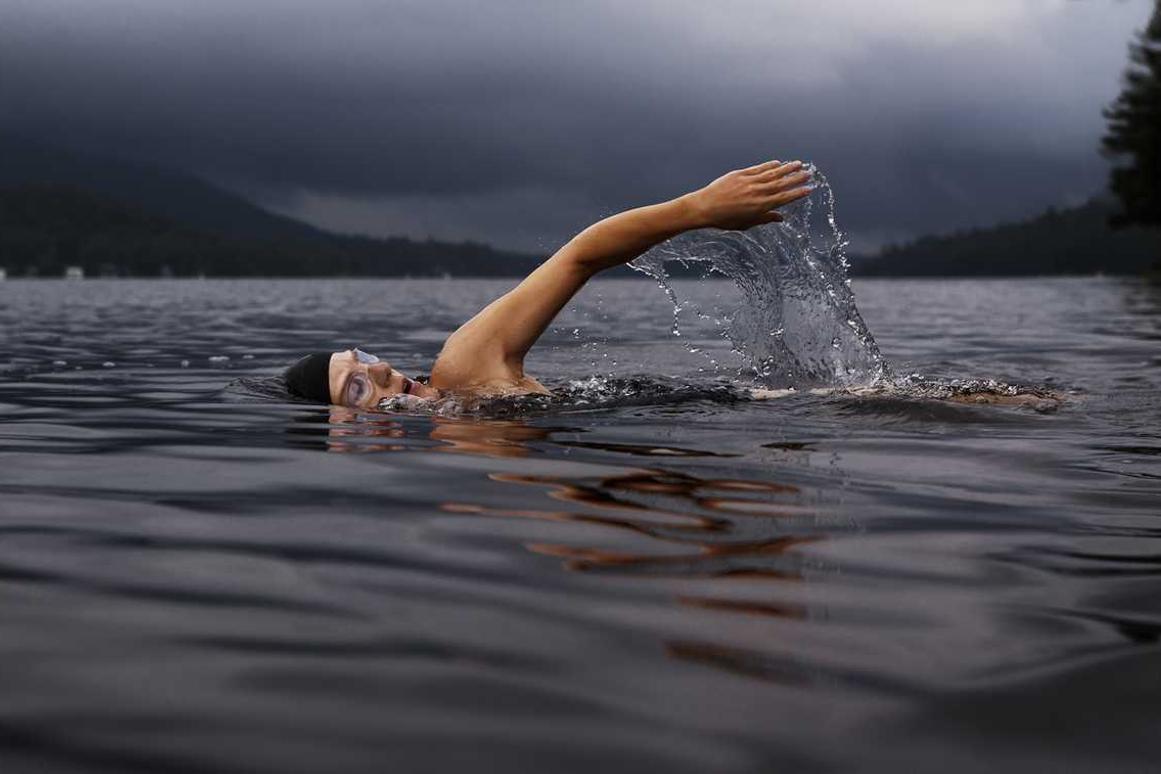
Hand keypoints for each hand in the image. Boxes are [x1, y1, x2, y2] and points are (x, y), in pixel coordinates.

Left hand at [683, 160, 812, 230]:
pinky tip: (778, 162)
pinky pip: (758, 169)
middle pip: (781, 184)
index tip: (809, 189)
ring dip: (787, 168)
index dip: (797, 193)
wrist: (704, 208)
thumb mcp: (746, 224)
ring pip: (772, 173)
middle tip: (809, 173)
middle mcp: (757, 193)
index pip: (784, 198)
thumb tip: (780, 218)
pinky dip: (769, 165)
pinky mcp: (740, 174)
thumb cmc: (724, 219)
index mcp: (760, 207)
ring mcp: (749, 182)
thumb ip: (764, 219)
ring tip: (799, 164)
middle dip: (796, 178)